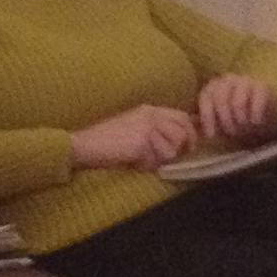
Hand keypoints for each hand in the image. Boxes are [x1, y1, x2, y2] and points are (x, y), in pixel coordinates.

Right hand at [69, 103, 199, 171]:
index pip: (182, 117)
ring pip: (172, 150)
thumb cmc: (108, 140)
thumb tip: (183, 139)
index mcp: (149, 110)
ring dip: (160, 159)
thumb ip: (157, 128)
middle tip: (167, 157)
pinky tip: (133, 161)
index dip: (191, 133)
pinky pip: (155, 161)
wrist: (86, 144)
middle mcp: (150, 115)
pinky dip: (145, 166)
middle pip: (182, 132)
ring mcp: (146, 128)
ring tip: (143, 158)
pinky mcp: (141, 143)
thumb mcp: (135, 126)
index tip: (189, 146)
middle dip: (180, 148)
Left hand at [195, 74, 276, 143]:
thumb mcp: (218, 121)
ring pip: (237, 101)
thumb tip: (189, 125)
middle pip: (221, 99)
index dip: (207, 118)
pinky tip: (256, 122)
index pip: (206, 98)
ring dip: (239, 119)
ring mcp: (246, 81)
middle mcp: (228, 80)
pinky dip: (255, 113)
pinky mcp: (262, 87)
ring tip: (243, 128)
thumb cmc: (236, 119)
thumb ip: (204, 121)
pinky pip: (257, 98)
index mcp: (214, 86)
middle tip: (231, 133)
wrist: (263, 115)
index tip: (211, 136)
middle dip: (225, 120)